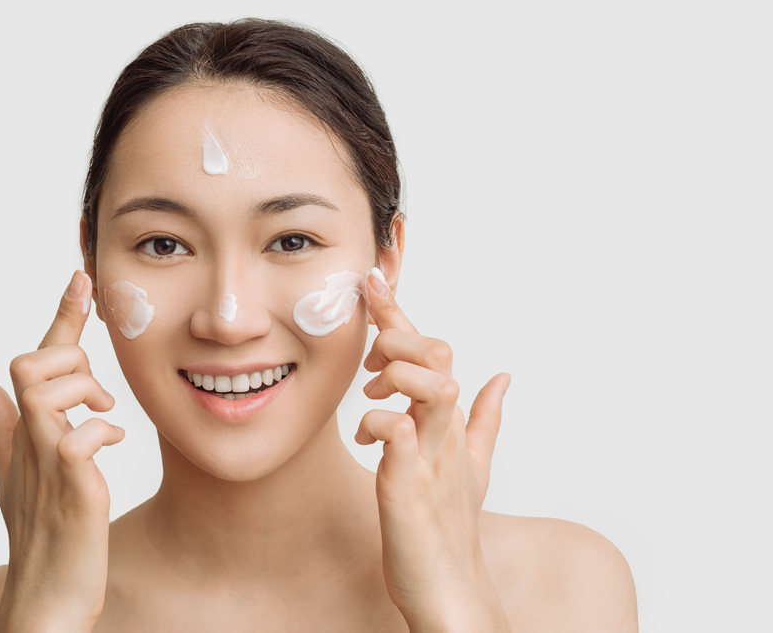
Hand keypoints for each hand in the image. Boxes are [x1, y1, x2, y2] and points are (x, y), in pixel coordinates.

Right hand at [0, 270, 124, 632]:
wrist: (47, 596)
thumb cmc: (40, 535)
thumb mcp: (18, 480)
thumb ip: (3, 432)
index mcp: (23, 431)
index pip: (35, 362)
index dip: (60, 318)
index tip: (82, 278)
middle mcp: (28, 441)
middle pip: (29, 363)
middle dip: (70, 359)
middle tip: (98, 395)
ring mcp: (44, 464)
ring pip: (46, 391)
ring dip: (84, 392)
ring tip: (104, 416)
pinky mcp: (70, 489)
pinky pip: (79, 439)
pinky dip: (101, 433)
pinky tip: (115, 447)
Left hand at [355, 270, 510, 631]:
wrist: (451, 591)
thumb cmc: (448, 528)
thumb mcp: (467, 466)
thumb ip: (484, 420)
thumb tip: (504, 377)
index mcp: (450, 423)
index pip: (431, 354)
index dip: (401, 314)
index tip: (373, 279)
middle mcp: (446, 433)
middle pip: (437, 358)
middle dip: (398, 330)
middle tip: (369, 342)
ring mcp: (433, 457)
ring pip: (433, 388)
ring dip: (398, 373)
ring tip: (371, 390)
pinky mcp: (413, 485)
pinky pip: (401, 433)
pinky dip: (381, 420)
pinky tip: (367, 432)